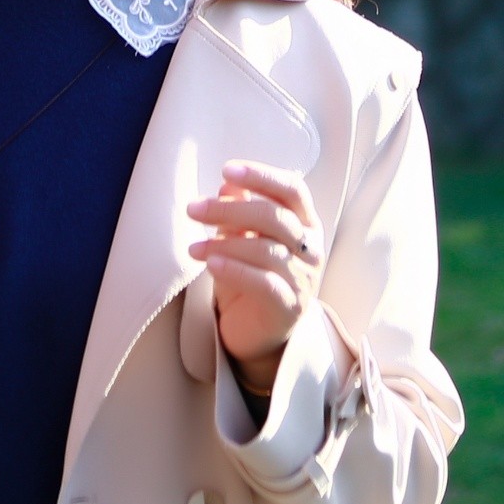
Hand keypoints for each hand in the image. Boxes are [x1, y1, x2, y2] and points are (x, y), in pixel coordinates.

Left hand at [186, 157, 319, 396]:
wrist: (260, 334)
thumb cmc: (253, 277)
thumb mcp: (243, 239)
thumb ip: (240, 212)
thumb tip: (227, 184)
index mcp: (305, 224)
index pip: (292, 190)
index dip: (262, 176)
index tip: (227, 169)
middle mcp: (310, 249)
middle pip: (275, 218)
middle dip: (230, 209)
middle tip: (193, 209)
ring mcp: (303, 279)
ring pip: (267, 250)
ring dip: (224, 242)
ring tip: (193, 247)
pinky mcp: (289, 307)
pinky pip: (264, 283)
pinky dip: (235, 270)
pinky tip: (211, 264)